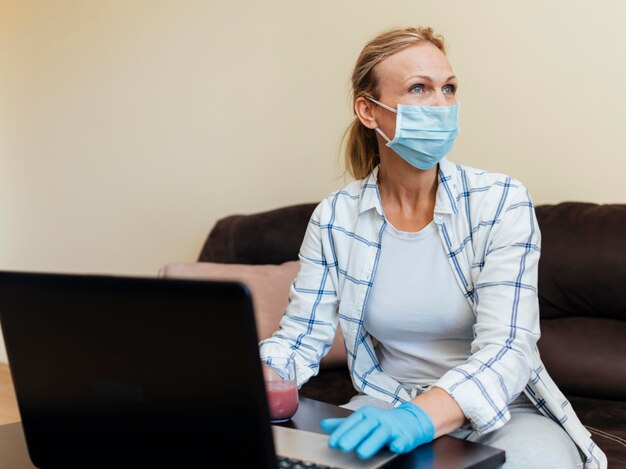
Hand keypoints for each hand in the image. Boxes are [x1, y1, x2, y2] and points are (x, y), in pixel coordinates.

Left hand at [320, 402, 434, 458]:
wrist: (409, 420)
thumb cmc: (381, 422)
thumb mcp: (362, 421)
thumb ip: (343, 424)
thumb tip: (323, 424)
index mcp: (366, 414)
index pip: (352, 422)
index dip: (342, 432)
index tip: (332, 443)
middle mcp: (379, 419)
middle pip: (365, 426)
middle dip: (354, 436)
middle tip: (343, 447)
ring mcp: (392, 427)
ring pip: (382, 434)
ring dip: (372, 443)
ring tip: (361, 453)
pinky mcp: (405, 436)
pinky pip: (402, 440)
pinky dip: (399, 443)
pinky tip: (394, 447)